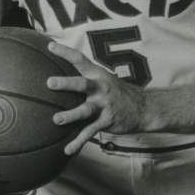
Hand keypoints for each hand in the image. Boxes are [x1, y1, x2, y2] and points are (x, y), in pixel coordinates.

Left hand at [46, 40, 147, 154]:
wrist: (144, 108)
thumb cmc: (116, 93)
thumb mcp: (103, 80)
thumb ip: (84, 78)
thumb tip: (59, 75)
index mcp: (97, 75)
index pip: (80, 60)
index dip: (65, 52)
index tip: (50, 45)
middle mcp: (100, 88)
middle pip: (82, 84)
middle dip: (66, 83)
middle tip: (50, 82)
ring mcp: (104, 105)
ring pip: (85, 110)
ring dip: (70, 115)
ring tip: (56, 120)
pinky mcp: (107, 121)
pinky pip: (90, 132)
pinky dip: (78, 142)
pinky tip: (67, 150)